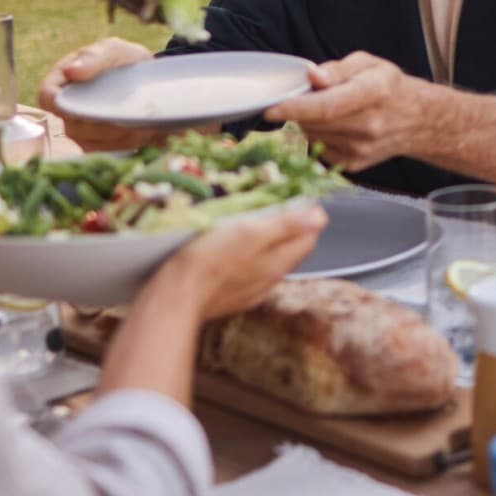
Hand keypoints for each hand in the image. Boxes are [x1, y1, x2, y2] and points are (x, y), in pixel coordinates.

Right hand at [38, 37, 166, 151]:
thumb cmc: (125, 61)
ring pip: (92, 143)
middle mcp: (69, 111)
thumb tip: (71, 71)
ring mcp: (83, 132)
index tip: (79, 106)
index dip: (58, 104)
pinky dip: (127, 143)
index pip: (47, 97)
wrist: (151, 81)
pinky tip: (142, 130)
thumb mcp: (114, 51)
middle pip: (73, 128)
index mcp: (63, 82)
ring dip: (118, 134)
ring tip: (139, 119)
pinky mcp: (100, 147)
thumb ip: (94, 57)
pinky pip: (108, 152)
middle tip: (125, 112)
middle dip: (101, 123)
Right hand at [150, 205, 328, 321]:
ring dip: (270, 244)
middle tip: (277, 206)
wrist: (176, 297)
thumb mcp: (250, 232)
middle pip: (291, 251)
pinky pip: (251, 275)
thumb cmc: (211, 258)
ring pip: (271, 263)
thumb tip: (319, 217)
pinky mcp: (233, 298)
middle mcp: (271, 280)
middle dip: (291, 229)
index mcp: (278, 262)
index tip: (297, 197)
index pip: (309, 238)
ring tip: (256, 225)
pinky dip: (252, 260)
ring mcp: (252, 291)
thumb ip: (286, 225)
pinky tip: (237, 253)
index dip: (307, 216)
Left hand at [263, 51, 424, 171]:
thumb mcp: (367, 64)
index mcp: (372, 93)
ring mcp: (360, 149)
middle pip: (314, 122)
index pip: (326, 106)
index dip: (295, 108)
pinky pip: (319, 148)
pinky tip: (334, 125)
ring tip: (326, 108)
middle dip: (298, 110)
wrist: (417, 120)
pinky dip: (318, 135)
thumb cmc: (388, 87)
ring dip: (308, 122)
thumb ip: (336, 69)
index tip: (270, 108)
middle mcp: (367, 126)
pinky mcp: (353, 164)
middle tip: (304, 95)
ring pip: (312, 135)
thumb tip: (311, 76)